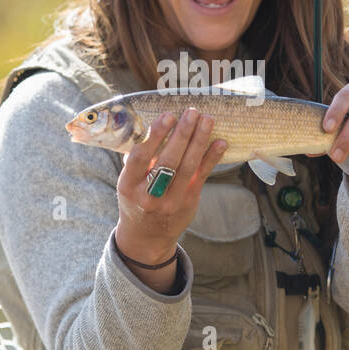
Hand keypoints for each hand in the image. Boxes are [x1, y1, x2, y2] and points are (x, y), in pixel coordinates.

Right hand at [115, 107, 226, 264]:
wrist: (147, 236)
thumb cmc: (136, 199)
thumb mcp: (128, 182)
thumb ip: (138, 159)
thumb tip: (153, 125)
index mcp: (128, 185)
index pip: (141, 157)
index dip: (155, 135)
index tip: (168, 116)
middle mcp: (149, 195)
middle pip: (168, 161)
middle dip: (182, 134)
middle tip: (192, 112)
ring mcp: (170, 201)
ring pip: (187, 167)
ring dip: (199, 141)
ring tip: (207, 120)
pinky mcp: (188, 202)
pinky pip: (201, 176)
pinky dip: (211, 158)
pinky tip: (220, 142)